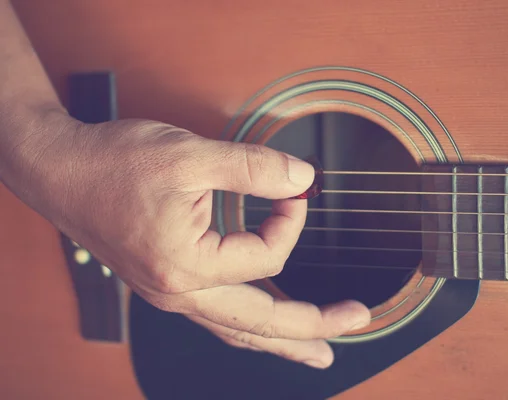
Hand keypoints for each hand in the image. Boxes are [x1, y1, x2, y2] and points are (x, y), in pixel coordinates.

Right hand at [29, 116, 369, 367]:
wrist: (60, 170)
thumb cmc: (113, 163)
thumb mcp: (191, 155)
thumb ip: (254, 168)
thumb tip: (303, 178)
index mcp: (187, 267)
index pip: (267, 257)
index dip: (291, 219)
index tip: (292, 188)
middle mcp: (179, 293)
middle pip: (261, 323)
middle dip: (313, 324)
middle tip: (355, 322)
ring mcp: (171, 295)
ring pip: (238, 330)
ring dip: (282, 339)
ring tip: (316, 351)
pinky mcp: (166, 284)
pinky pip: (217, 317)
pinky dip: (249, 325)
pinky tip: (261, 327)